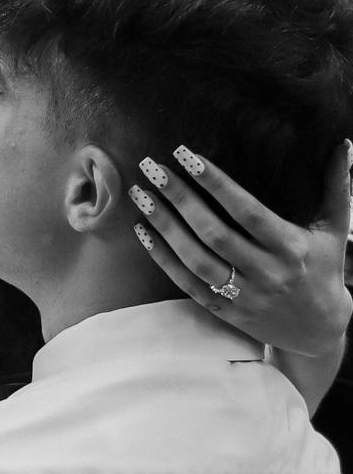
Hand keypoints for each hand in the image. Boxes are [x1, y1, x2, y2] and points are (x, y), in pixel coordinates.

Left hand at [130, 141, 351, 357]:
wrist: (318, 329)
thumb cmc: (323, 268)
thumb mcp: (335, 229)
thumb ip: (337, 186)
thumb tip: (343, 144)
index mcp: (291, 247)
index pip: (247, 211)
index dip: (216, 184)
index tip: (186, 156)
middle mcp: (265, 272)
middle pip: (213, 233)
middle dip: (180, 198)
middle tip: (151, 168)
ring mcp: (242, 295)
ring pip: (194, 259)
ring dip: (164, 226)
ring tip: (140, 195)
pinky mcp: (223, 311)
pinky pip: (186, 283)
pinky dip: (162, 257)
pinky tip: (143, 230)